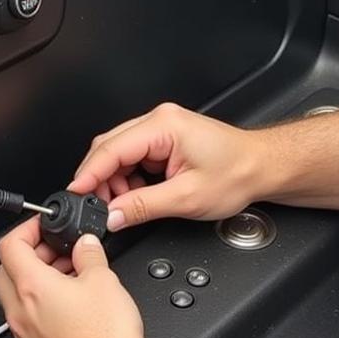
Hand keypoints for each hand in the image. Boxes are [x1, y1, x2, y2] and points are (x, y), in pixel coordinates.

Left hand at [0, 217, 156, 337]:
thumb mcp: (105, 280)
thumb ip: (90, 255)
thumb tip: (85, 246)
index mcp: (31, 287)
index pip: (9, 246)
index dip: (25, 229)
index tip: (42, 227)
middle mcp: (20, 313)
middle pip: (5, 272)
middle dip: (27, 256)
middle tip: (55, 250)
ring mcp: (25, 337)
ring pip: (15, 299)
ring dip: (35, 282)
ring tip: (69, 276)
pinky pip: (28, 322)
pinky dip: (41, 307)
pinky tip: (70, 306)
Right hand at [69, 102, 265, 230]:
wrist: (263, 168)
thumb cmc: (238, 173)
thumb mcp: (187, 198)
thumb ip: (143, 207)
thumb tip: (112, 215)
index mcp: (164, 126)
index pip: (111, 149)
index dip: (88, 174)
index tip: (75, 195)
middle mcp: (160, 122)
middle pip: (110, 149)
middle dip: (100, 181)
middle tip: (100, 209)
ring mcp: (162, 130)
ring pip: (119, 155)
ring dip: (116, 182)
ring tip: (126, 206)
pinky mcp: (165, 141)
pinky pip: (134, 158)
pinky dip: (129, 179)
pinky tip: (137, 196)